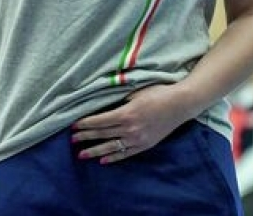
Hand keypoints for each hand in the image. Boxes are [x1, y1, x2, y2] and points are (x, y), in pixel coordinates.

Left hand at [71, 84, 189, 162]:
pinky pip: (126, 154)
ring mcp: (138, 139)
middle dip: (86, 137)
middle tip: (72, 140)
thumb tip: (101, 101)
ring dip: (95, 151)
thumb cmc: (157, 93)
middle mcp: (130, 129)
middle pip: (103, 134)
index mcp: (126, 114)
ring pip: (112, 147)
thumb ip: (118, 99)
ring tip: (82, 154)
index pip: (100, 121)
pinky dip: (114, 157)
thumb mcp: (134, 92)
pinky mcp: (146, 145)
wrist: (181, 104)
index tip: (73, 126)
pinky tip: (103, 160)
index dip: (85, 124)